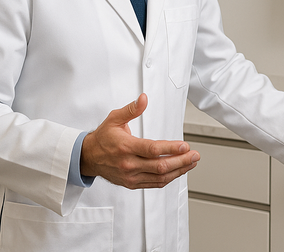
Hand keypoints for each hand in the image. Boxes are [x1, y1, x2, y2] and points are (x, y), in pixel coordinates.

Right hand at [80, 93, 199, 188]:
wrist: (88, 158)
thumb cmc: (103, 138)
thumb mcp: (114, 118)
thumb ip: (131, 109)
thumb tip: (143, 98)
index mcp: (125, 147)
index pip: (152, 150)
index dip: (170, 148)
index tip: (184, 146)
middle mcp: (128, 164)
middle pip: (160, 166)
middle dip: (181, 161)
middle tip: (195, 155)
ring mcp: (130, 176)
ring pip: (159, 177)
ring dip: (179, 170)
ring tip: (192, 162)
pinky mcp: (132, 183)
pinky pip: (154, 184)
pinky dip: (169, 178)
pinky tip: (179, 171)